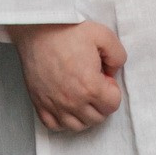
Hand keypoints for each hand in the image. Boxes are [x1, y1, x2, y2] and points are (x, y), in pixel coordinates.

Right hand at [10, 21, 125, 132]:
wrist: (38, 28)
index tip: (105, 77)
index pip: (112, 105)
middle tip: (95, 83)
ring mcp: (54, 105)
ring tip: (82, 94)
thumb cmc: (68, 31)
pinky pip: (55, 125)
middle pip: (97, 118)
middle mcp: (72, 101)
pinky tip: (66, 104)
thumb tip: (113, 73)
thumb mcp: (103, 35)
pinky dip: (63, 120)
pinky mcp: (40, 104)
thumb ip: (118, 56)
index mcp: (90, 86)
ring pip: (78, 126)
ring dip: (85, 114)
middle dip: (101, 103)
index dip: (113, 90)